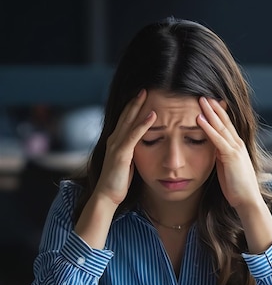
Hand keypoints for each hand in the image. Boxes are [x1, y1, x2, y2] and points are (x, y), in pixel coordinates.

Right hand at [95, 89, 156, 206]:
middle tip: (144, 88)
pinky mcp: (121, 153)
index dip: (132, 108)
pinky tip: (152, 115)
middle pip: (125, 116)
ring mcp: (116, 145)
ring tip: (147, 94)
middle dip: (134, 102)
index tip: (142, 97)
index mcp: (115, 142)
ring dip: (138, 107)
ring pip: (128, 121)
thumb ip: (131, 152)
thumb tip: (140, 148)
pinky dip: (143, 124)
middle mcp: (113, 140)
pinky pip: (134, 135)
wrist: (107, 196)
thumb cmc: (118, 182)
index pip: (124, 121)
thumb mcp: (126, 163)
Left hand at [197, 97, 271, 252]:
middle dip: (213, 107)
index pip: (226, 125)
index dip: (218, 113)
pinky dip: (207, 128)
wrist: (247, 200)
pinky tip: (199, 119)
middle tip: (203, 94)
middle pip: (224, 121)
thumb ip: (221, 157)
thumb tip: (213, 150)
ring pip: (220, 126)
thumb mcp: (227, 168)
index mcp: (236, 147)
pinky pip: (217, 139)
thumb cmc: (237, 187)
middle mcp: (237, 144)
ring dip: (210, 112)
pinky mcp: (230, 156)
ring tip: (200, 100)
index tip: (208, 102)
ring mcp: (235, 149)